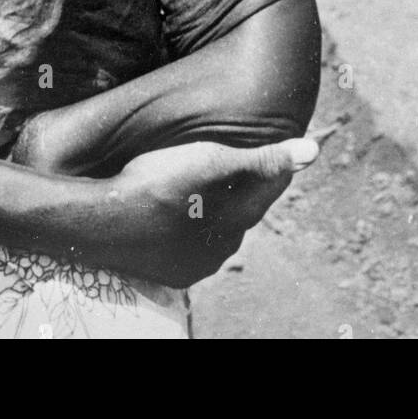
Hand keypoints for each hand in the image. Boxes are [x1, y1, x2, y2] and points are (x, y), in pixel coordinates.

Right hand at [106, 136, 317, 287]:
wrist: (103, 223)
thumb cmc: (159, 183)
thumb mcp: (212, 162)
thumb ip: (263, 159)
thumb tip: (314, 150)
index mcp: (238, 219)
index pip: (267, 186)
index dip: (271, 163)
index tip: (272, 146)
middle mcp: (223, 248)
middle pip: (241, 209)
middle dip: (240, 186)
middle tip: (230, 160)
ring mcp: (195, 264)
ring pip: (215, 228)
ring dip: (213, 208)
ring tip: (199, 183)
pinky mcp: (171, 272)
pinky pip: (190, 245)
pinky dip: (189, 227)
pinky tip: (176, 211)